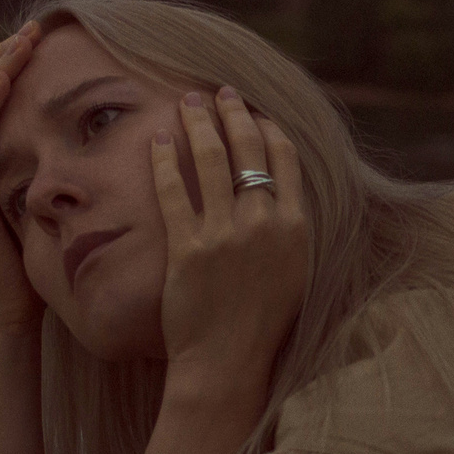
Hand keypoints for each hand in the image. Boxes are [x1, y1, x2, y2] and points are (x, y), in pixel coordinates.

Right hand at [0, 24, 42, 336]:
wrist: (13, 307)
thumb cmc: (40, 257)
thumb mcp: (57, 200)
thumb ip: (68, 169)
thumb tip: (112, 140)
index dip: (14, 63)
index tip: (43, 36)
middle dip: (4, 54)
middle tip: (33, 26)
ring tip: (20, 42)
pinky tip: (3, 80)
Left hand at [151, 87, 310, 392]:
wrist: (229, 362)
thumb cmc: (263, 324)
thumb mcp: (296, 272)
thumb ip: (290, 230)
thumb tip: (283, 197)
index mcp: (296, 226)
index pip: (284, 158)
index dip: (267, 127)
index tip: (252, 111)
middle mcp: (265, 224)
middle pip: (249, 148)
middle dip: (232, 112)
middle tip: (218, 91)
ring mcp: (226, 235)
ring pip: (212, 160)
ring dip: (199, 123)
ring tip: (187, 102)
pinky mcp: (189, 249)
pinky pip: (174, 192)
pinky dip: (165, 161)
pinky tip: (157, 140)